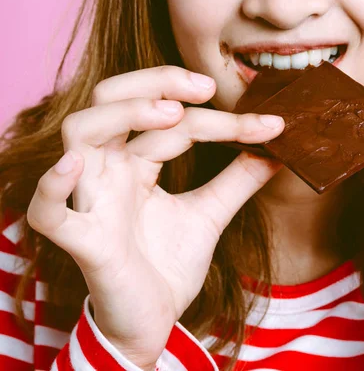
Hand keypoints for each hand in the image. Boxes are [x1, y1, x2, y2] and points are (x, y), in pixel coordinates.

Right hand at [26, 66, 284, 368]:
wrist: (153, 320)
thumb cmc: (168, 263)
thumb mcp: (211, 214)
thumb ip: (238, 180)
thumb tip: (277, 150)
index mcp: (136, 162)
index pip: (173, 121)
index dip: (222, 118)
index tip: (271, 125)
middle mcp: (109, 170)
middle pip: (113, 101)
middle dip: (157, 83)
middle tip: (208, 87)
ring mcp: (92, 201)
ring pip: (80, 133)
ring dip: (123, 114)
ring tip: (171, 113)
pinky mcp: (82, 241)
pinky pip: (47, 211)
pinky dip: (54, 185)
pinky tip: (76, 164)